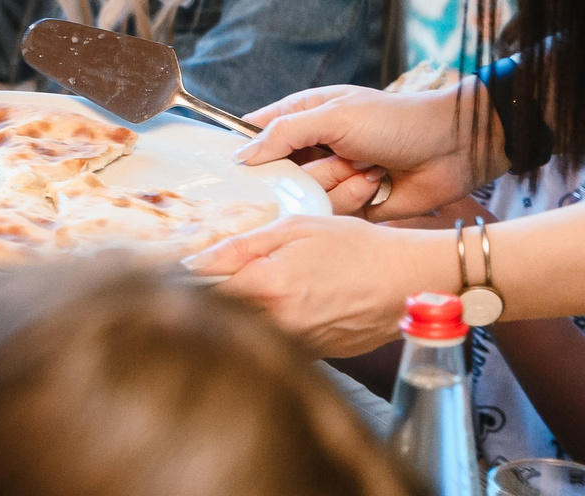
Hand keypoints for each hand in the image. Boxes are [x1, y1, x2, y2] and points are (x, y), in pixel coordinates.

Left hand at [188, 215, 456, 354]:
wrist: (412, 279)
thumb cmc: (356, 246)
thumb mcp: (296, 227)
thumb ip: (242, 245)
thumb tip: (194, 260)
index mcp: (270, 286)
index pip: (205, 292)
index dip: (187, 282)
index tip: (172, 273)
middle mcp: (282, 323)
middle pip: (226, 317)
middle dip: (211, 302)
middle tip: (205, 284)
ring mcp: (302, 344)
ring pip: (254, 334)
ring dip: (244, 318)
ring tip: (256, 293)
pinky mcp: (321, 356)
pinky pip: (284, 344)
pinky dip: (276, 329)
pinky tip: (289, 308)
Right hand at [235, 85, 493, 218]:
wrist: (451, 148)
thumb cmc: (394, 120)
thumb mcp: (333, 116)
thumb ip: (284, 133)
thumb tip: (242, 156)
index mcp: (303, 116)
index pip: (256, 134)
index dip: (243, 152)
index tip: (231, 171)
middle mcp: (314, 148)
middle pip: (278, 174)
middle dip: (298, 173)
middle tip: (329, 162)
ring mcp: (333, 177)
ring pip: (306, 195)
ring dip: (336, 183)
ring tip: (366, 168)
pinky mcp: (353, 205)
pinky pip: (334, 213)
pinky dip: (354, 199)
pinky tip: (376, 184)